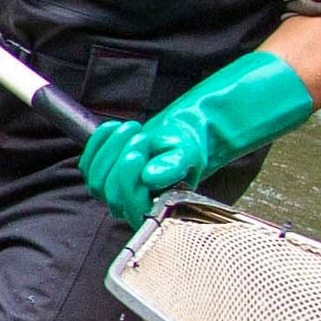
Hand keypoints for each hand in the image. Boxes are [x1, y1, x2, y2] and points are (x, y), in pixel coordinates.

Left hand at [80, 50, 320, 226]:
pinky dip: (102, 141)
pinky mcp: (127, 157)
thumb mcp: (196, 148)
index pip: (127, 205)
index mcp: (164, 192)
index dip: (123, 180)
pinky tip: (119, 129)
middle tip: (135, 137)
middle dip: (115, 163)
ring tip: (130, 131)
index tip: (141, 151)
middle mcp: (146, 189)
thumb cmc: (214, 133)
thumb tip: (155, 175)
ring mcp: (133, 175)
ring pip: (99, 179)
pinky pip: (98, 160)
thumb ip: (178, 162)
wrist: (222, 116)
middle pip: (106, 191)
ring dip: (108, 151)